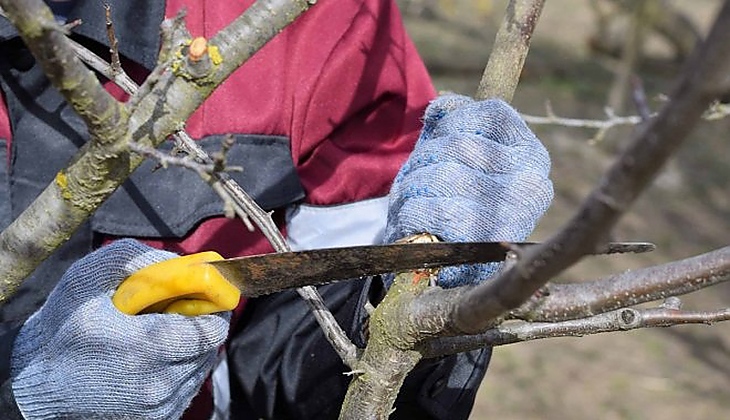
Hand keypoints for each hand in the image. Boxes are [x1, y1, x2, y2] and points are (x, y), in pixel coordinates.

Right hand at [11, 239, 229, 418]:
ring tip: (154, 337)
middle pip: (210, 346)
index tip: (198, 295)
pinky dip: (177, 369)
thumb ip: (135, 260)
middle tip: (172, 313)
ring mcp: (158, 407)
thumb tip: (184, 262)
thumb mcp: (87, 280)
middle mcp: (156, 384)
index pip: (211, 327)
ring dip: (188, 347)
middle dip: (198, 323)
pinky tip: (148, 360)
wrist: (35, 385)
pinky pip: (187, 388)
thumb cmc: (62, 328)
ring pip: (200, 366)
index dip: (209, 306)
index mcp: (144, 346)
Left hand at [384, 94, 552, 286]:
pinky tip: (415, 225)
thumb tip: (443, 106)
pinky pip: (429, 210)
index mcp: (532, 158)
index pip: (491, 113)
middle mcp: (531, 185)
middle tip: (419, 182)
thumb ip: (452, 122)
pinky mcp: (478, 243)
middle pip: (459, 146)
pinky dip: (410, 214)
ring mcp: (508, 215)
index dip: (454, 122)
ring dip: (413, 188)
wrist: (443, 269)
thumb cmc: (449, 201)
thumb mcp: (453, 153)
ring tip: (417, 205)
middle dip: (425, 161)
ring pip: (440, 176)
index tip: (441, 141)